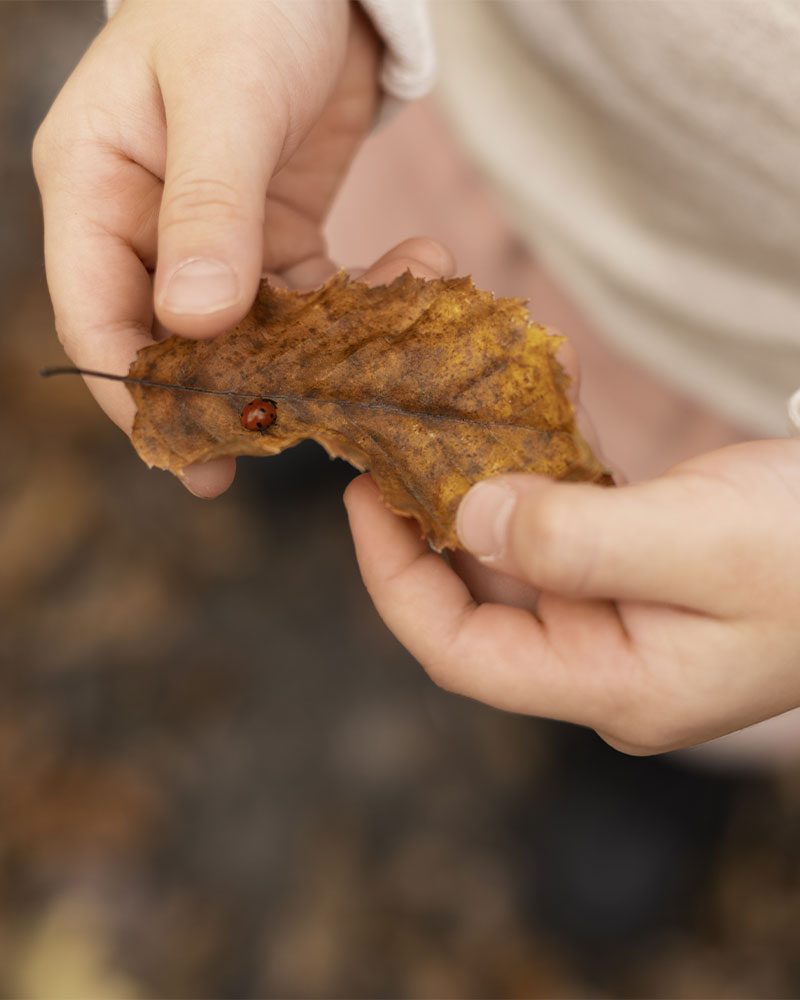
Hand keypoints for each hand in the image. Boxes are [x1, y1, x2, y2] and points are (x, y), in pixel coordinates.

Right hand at [33, 0, 379, 495]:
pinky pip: (307, 298)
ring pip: (248, 332)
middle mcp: (146, 222)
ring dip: (309, 356)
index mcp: (96, 186)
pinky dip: (353, 309)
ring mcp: (213, 236)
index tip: (189, 448)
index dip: (137, 390)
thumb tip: (195, 323)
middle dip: (224, 396)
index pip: (96, 313)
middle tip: (271, 447)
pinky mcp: (277, 235)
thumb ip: (209, 209)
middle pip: (170, 340)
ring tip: (375, 367)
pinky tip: (413, 285)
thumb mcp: (224, 96)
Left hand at [346, 417, 799, 754]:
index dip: (393, 578)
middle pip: (479, 598)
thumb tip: (467, 516)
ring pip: (520, 550)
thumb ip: (574, 538)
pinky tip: (535, 402)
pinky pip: (570, 516)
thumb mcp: (699, 544)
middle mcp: (607, 659)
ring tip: (451, 410)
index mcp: (611, 684)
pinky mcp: (647, 566)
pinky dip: (545, 463)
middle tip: (393, 441)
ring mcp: (627, 614)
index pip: (460, 652)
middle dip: (428, 520)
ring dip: (486, 481)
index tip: (360, 497)